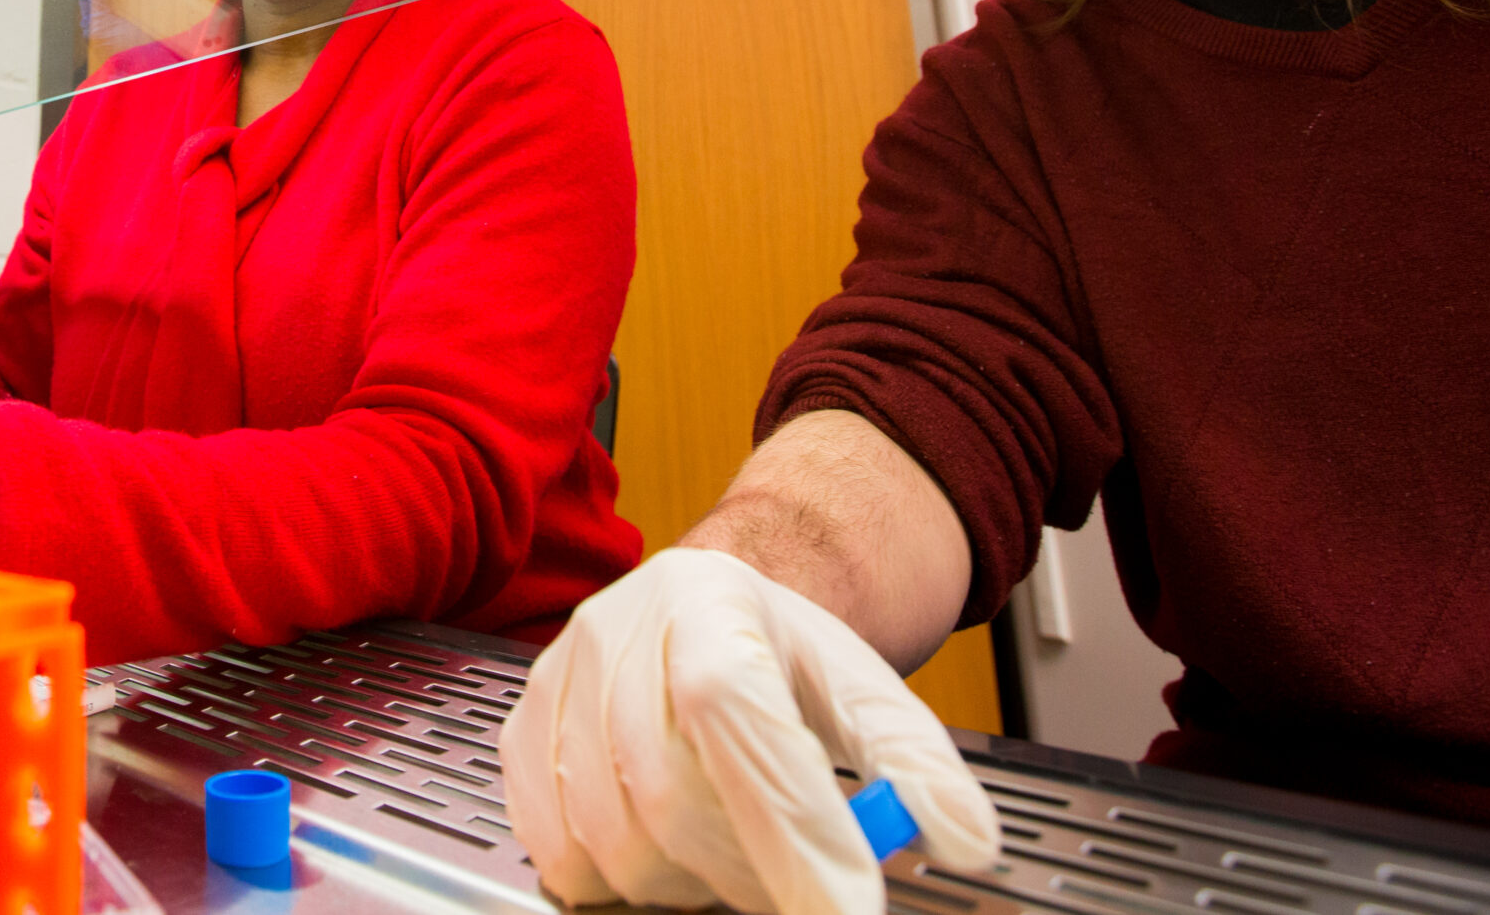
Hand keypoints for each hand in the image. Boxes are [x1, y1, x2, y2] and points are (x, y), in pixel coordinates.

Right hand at [500, 548, 998, 914]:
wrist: (702, 611)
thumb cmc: (780, 656)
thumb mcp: (863, 691)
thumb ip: (918, 765)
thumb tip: (967, 839)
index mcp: (712, 605)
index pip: (737, 715)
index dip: (788, 829)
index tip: (844, 912)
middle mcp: (620, 633)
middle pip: (667, 792)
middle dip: (746, 870)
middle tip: (793, 884)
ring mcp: (559, 684)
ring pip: (613, 837)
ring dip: (686, 879)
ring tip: (732, 851)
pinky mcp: (522, 735)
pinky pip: (560, 850)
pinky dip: (621, 878)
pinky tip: (669, 849)